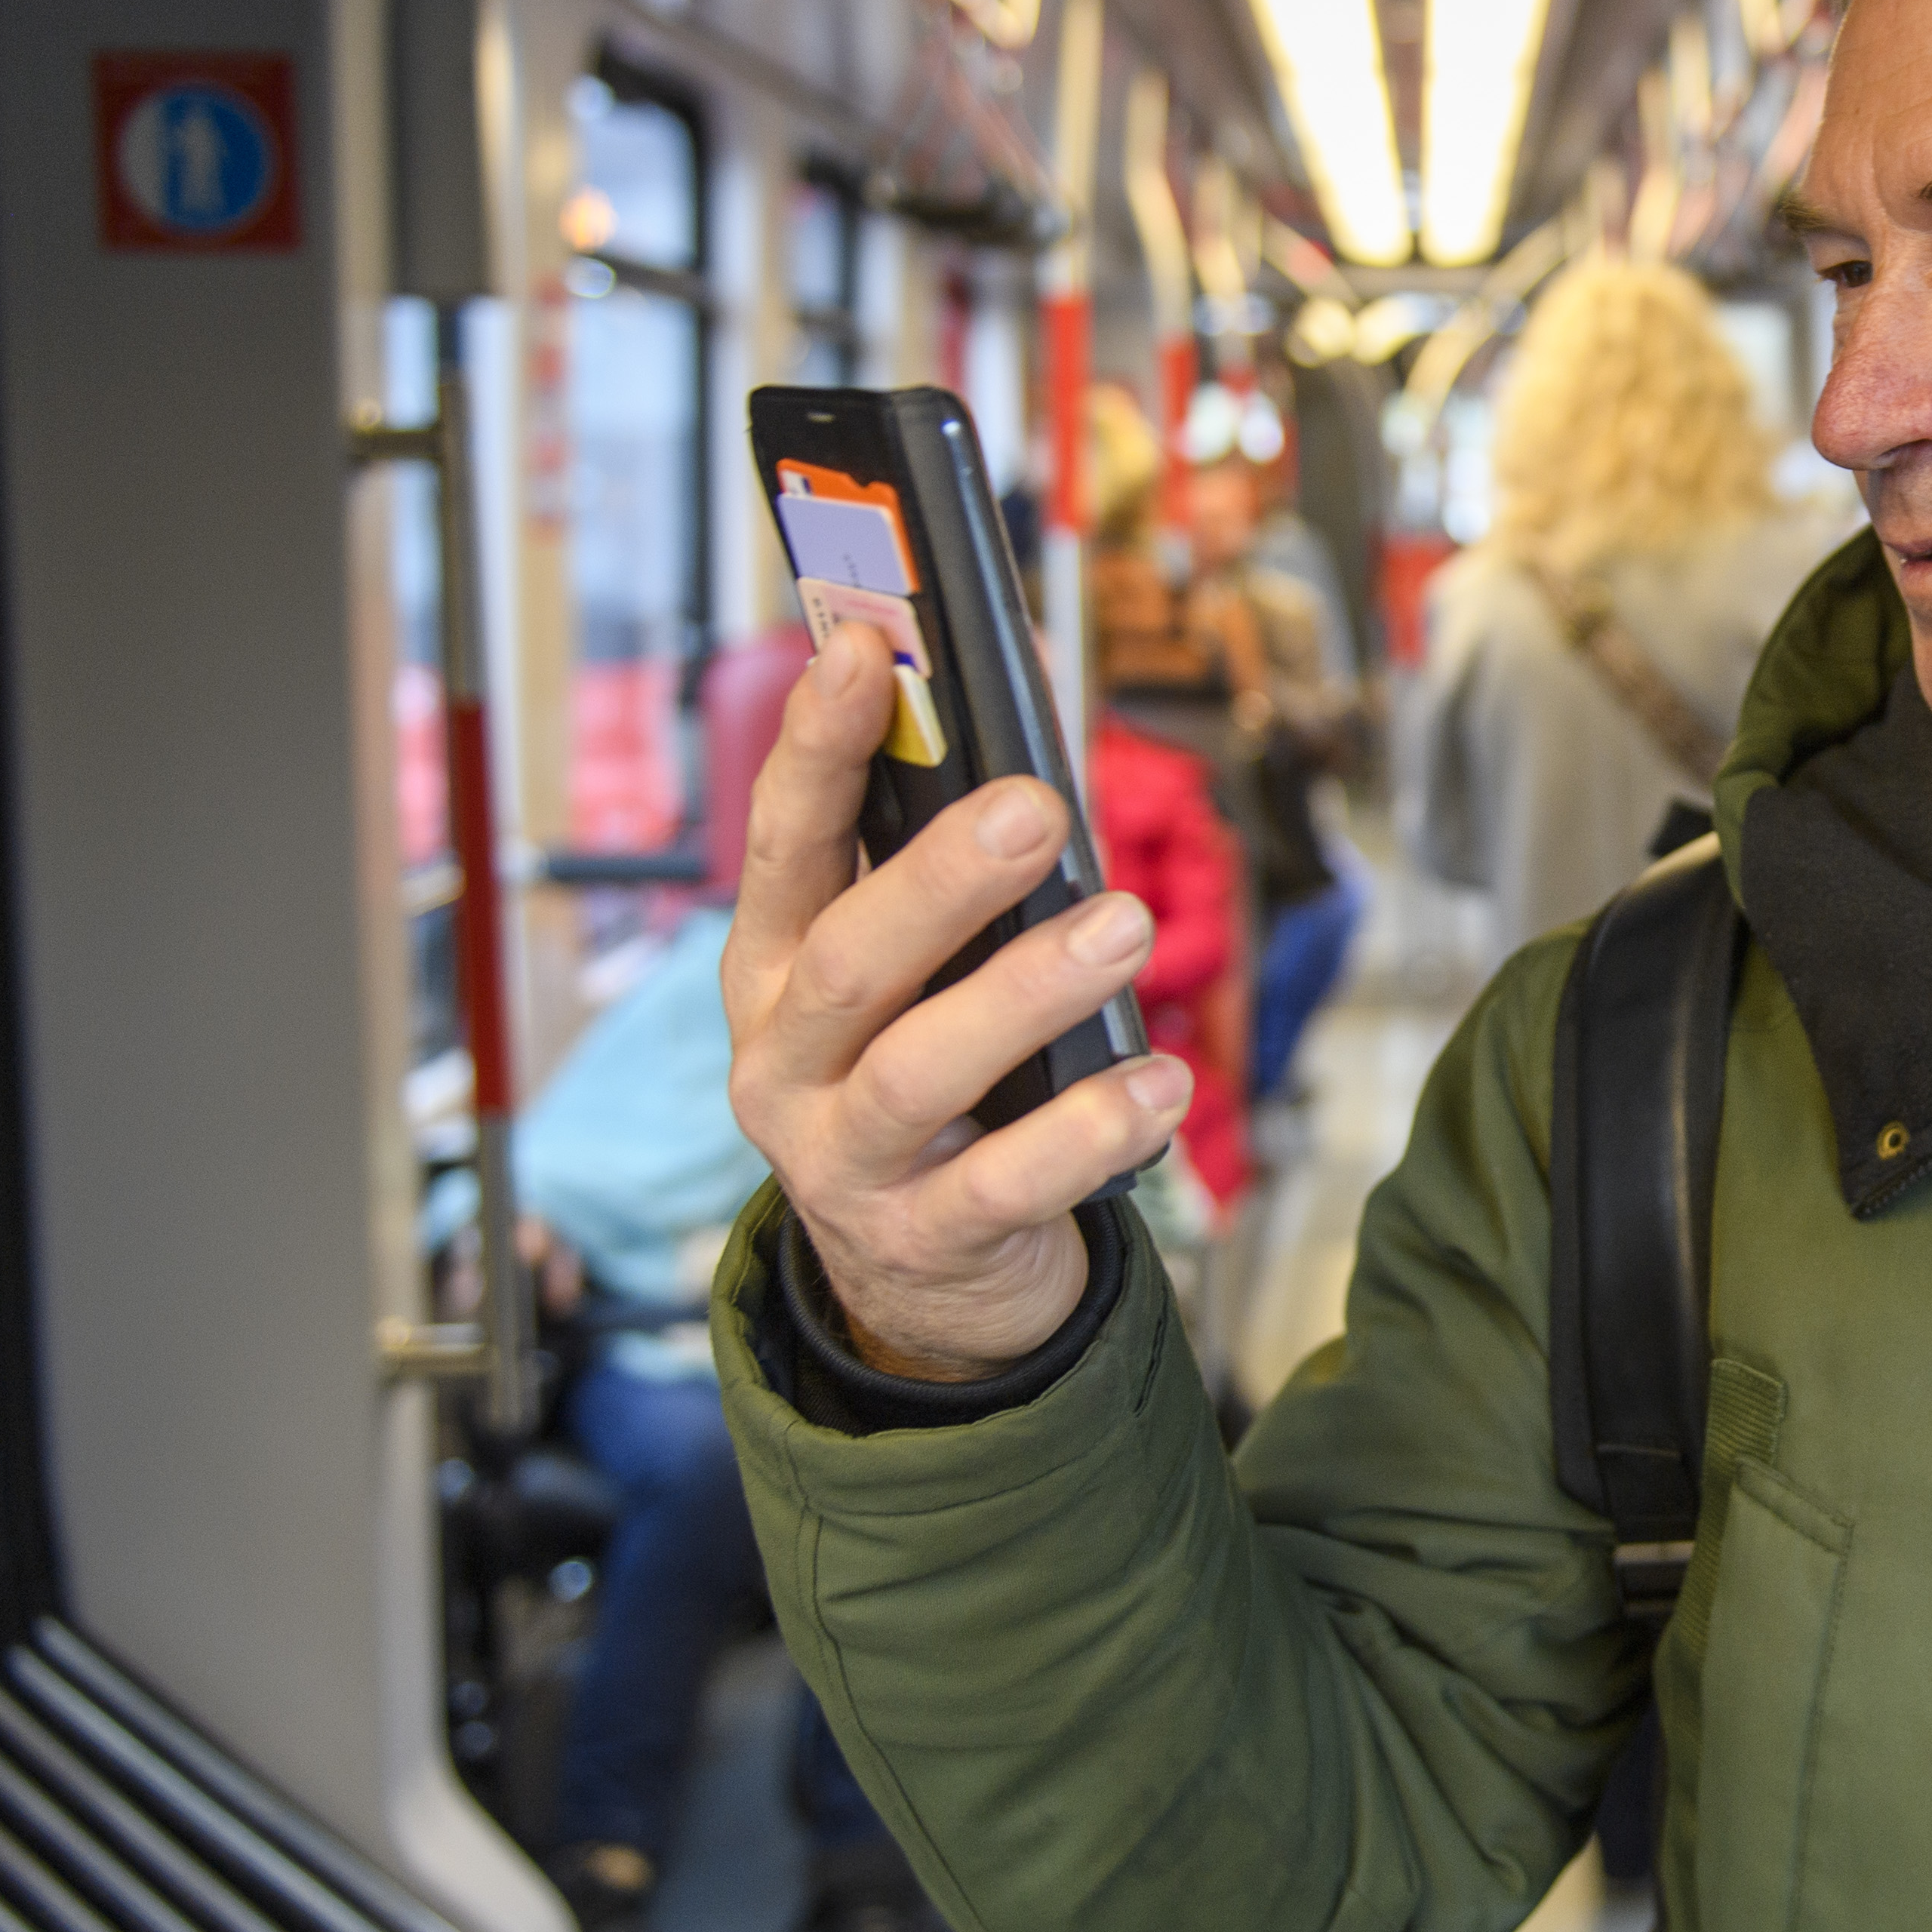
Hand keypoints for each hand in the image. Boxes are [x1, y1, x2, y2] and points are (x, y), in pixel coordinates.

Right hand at [724, 624, 1194, 1381]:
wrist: (921, 1282)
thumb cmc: (937, 1083)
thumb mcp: (922, 978)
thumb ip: (953, 870)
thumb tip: (1033, 724)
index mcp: (775, 971)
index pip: (783, 843)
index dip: (815, 746)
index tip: (860, 649)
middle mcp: (784, 1062)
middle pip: (850, 958)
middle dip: (942, 877)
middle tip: (1037, 806)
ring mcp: (840, 1160)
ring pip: (918, 1069)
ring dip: (1027, 991)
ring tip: (1123, 929)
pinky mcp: (919, 1240)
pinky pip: (1003, 1183)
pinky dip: (1086, 1131)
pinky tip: (1156, 1085)